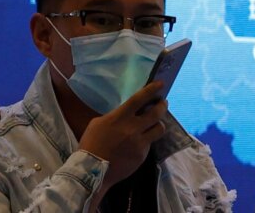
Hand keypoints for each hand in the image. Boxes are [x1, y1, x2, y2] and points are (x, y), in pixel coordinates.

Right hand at [77, 81, 168, 199]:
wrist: (92, 170)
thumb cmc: (91, 144)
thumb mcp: (98, 123)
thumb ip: (115, 117)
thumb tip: (125, 115)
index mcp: (120, 117)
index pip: (139, 99)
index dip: (151, 90)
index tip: (160, 84)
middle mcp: (133, 128)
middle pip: (156, 113)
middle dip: (162, 105)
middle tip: (163, 103)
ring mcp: (140, 143)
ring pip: (159, 129)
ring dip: (159, 123)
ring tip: (155, 123)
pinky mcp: (142, 155)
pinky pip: (150, 144)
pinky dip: (147, 140)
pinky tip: (141, 141)